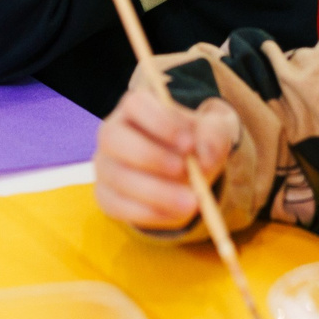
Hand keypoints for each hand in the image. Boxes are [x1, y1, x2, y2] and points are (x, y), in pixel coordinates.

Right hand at [93, 87, 241, 229]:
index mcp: (136, 107)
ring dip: (155, 191)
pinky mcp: (106, 195)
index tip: (189, 143)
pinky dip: (147, 213)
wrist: (187, 172)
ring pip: (116, 175)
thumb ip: (213, 136)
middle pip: (113, 137)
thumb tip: (204, 154)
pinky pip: (116, 205)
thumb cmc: (196, 143)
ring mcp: (105, 165)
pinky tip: (176, 214)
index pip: (135, 104)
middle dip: (149, 156)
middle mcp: (112, 132)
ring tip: (192, 201)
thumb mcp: (213, 132)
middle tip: (184, 170)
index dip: (159, 122)